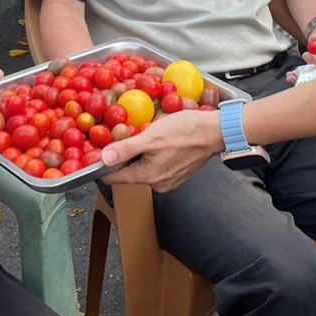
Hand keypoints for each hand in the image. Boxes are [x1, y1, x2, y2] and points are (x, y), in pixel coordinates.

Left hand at [102, 108, 223, 192]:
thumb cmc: (186, 131)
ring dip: (139, 154)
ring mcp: (169, 181)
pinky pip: (157, 166)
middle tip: (126, 136)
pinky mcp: (177, 174)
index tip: (101, 150)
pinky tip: (159, 142)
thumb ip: (126, 149)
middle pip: (128, 172)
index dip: (103, 164)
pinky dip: (153, 155)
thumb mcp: (151, 137)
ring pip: (143, 168)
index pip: (113, 178)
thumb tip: (104, 159)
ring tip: (145, 137)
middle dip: (124, 156)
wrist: (214, 132)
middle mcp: (157, 184)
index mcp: (148, 177)